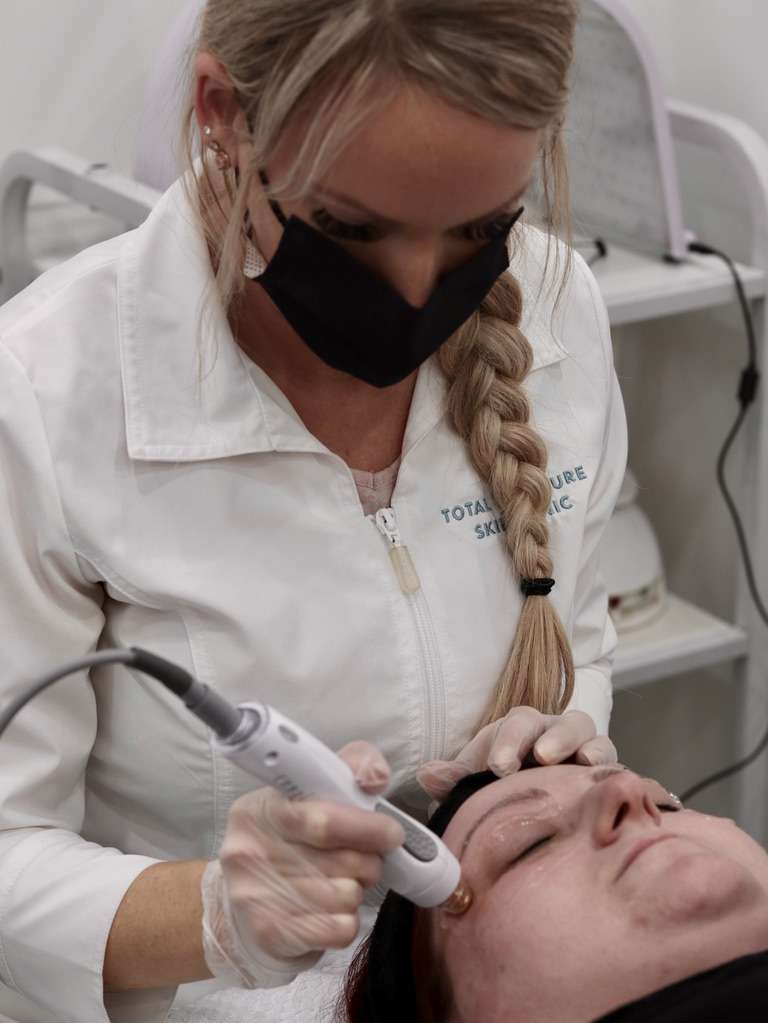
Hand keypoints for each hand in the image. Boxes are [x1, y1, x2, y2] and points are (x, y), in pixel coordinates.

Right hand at [201, 741, 403, 987]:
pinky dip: (346, 920)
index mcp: (260, 809)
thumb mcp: (311, 791)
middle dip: (369, 861)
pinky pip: (339, 929)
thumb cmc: (289, 838)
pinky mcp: (271, 934)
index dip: (365, 827)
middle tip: (366, 858)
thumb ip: (349, 768)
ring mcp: (256, 897)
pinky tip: (331, 910)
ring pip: (345, 896)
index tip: (391, 832)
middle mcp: (250, 852)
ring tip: (341, 882)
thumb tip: (375, 779)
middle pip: (342, 862)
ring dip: (356, 890)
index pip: (322, 820)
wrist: (243, 899)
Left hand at [417, 708, 616, 801]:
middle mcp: (556, 734)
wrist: (534, 807)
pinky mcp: (606, 776)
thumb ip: (454, 780)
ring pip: (593, 736)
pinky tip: (608, 784)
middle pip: (563, 722)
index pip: (518, 723)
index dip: (509, 741)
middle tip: (541, 758)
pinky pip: (616, 766)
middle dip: (553, 737)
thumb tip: (427, 774)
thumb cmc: (501, 788)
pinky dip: (613, 770)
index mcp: (521, 731)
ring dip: (588, 747)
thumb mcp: (476, 783)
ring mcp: (585, 752)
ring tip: (581, 764)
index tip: (498, 767)